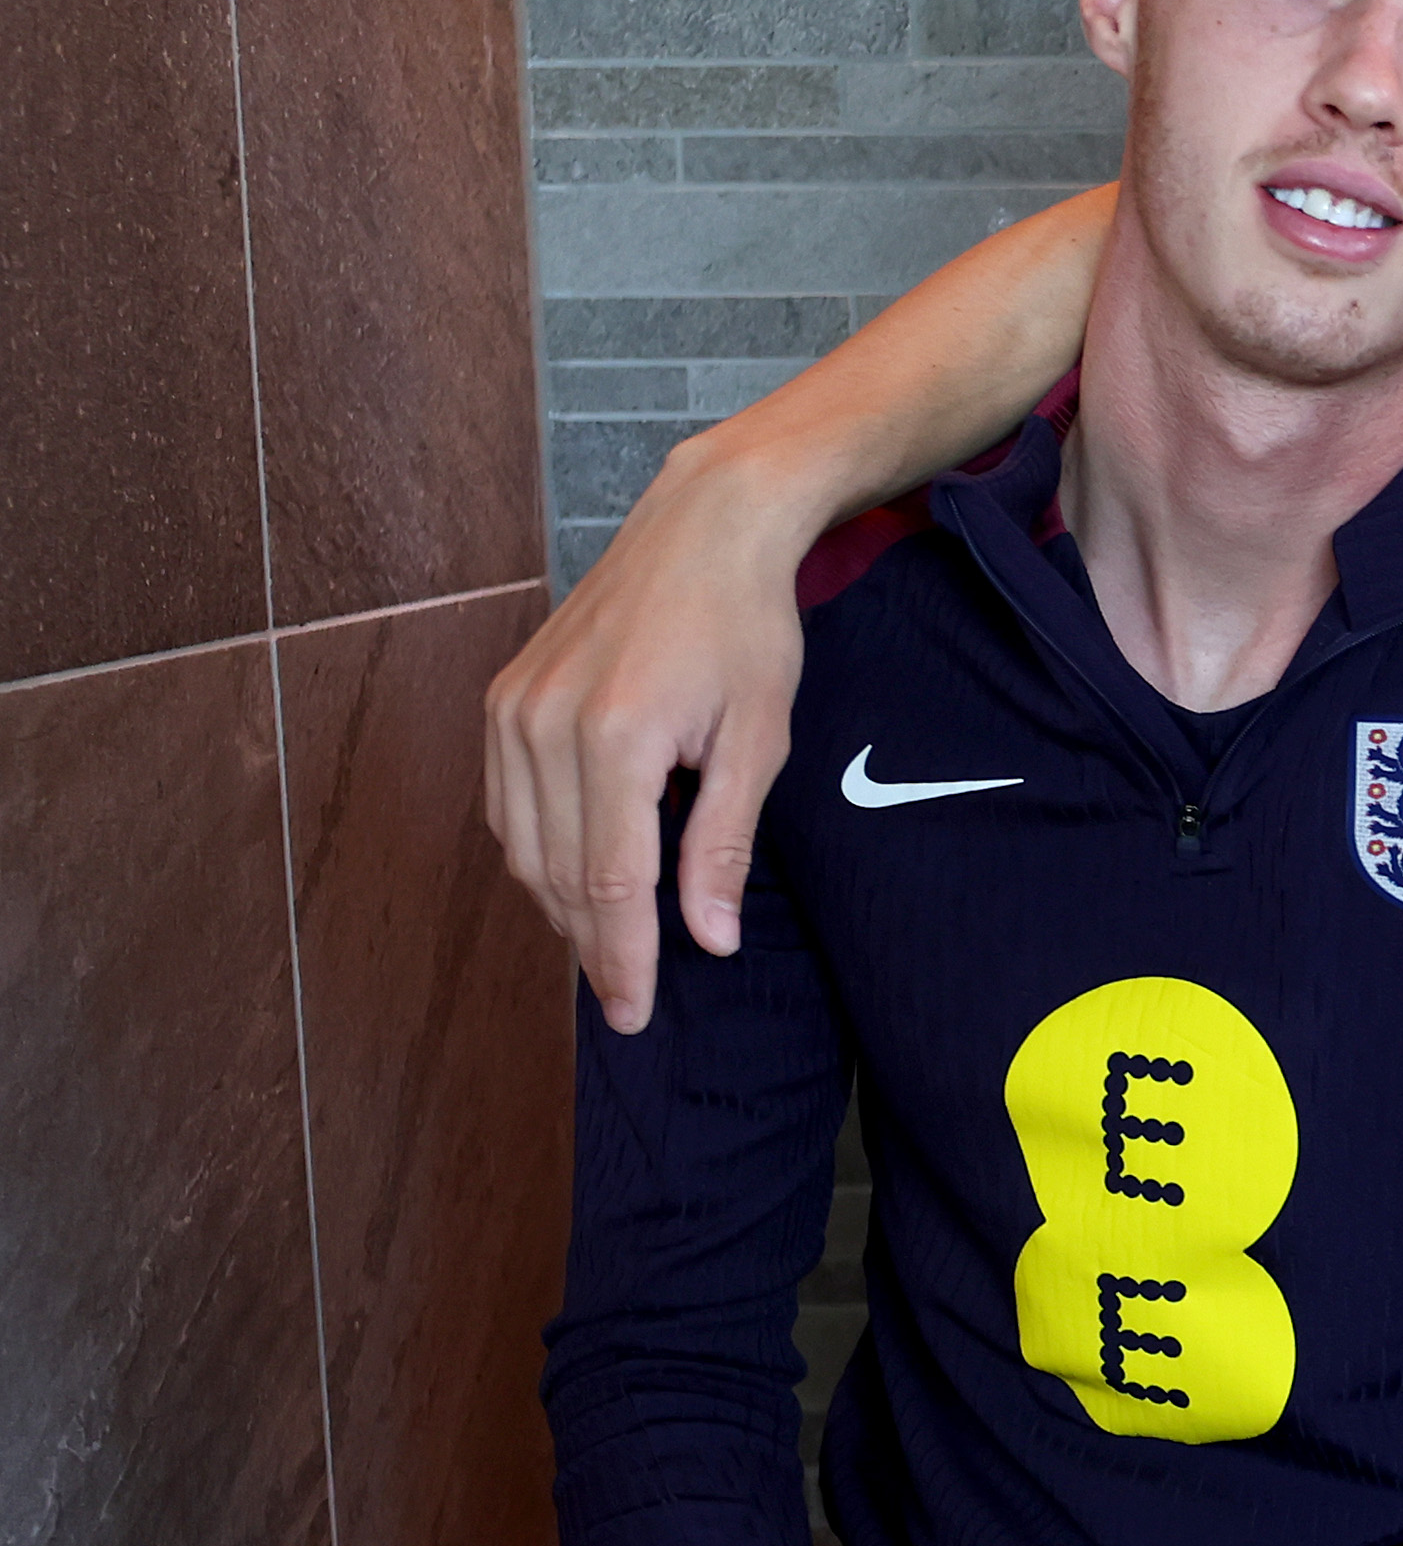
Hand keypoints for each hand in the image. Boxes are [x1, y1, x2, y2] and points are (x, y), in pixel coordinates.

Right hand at [484, 432, 816, 1033]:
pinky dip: (540, 854)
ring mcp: (511, 709)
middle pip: (557, 874)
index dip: (623, 959)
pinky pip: (507, 806)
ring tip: (610, 948)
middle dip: (592, 946)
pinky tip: (580, 878)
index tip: (635, 1015)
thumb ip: (724, 843)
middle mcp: (542, 723)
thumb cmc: (745, 628)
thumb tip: (707, 939)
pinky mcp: (501, 699)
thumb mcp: (758, 740)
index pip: (609, 883)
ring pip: (522, 848)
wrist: (701, 530)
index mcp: (614, 736)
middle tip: (627, 999)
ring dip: (562, 906)